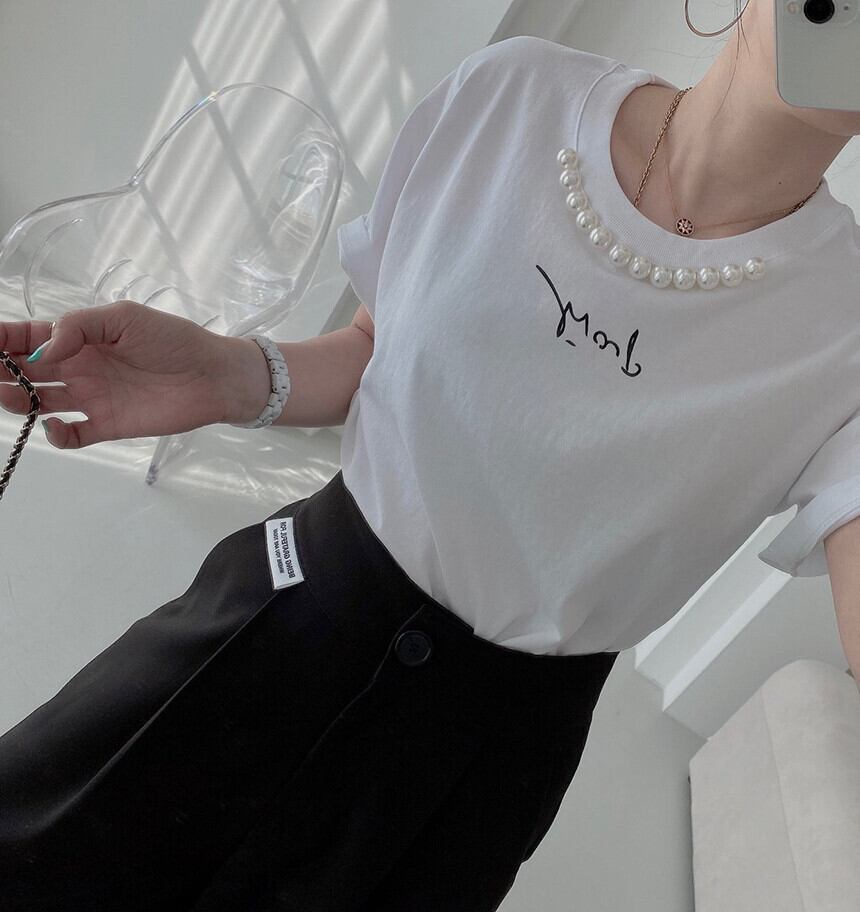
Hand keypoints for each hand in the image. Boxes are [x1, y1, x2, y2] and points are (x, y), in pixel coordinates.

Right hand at [0, 300, 237, 448]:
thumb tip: (42, 349)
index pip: (26, 338)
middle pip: (23, 371)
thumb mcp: (124, 317)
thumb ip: (79, 327)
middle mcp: (78, 368)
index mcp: (79, 338)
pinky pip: (72, 436)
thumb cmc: (173, 339)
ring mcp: (91, 398)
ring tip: (9, 396)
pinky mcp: (108, 425)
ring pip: (38, 403)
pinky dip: (55, 436)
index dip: (0, 341)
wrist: (213, 375)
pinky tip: (54, 426)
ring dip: (15, 401)